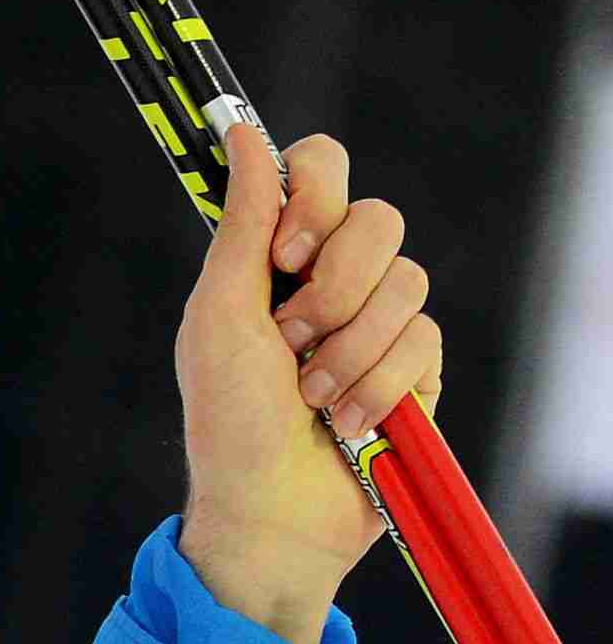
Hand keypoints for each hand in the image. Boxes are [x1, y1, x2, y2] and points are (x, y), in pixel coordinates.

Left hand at [173, 122, 444, 643]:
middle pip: (380, 218)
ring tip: (309, 396)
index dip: (316, 196)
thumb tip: (239, 132)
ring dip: (346, 350)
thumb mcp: (220, 316)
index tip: (287, 252)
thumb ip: (243, 224)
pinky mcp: (417, 368)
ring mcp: (380, 322)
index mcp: (280, 257)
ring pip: (407, 282)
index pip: (323, 169)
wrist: (268, 511)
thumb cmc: (228, 420)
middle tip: (289, 339)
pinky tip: (344, 423)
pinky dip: (374, 386)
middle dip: (333, 287)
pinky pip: (423, 339)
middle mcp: (334, 279)